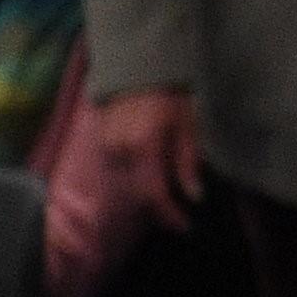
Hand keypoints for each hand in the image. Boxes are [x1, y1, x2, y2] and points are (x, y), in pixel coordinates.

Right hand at [95, 87, 204, 231]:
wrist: (138, 68)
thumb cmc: (170, 95)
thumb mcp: (187, 127)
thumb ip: (188, 163)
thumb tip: (194, 196)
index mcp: (144, 147)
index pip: (154, 194)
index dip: (169, 215)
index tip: (185, 227)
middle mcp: (120, 151)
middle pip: (138, 194)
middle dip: (159, 209)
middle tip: (179, 217)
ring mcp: (107, 147)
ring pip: (127, 184)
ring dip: (146, 194)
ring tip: (166, 200)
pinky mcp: (101, 143)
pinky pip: (119, 170)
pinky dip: (135, 178)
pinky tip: (149, 178)